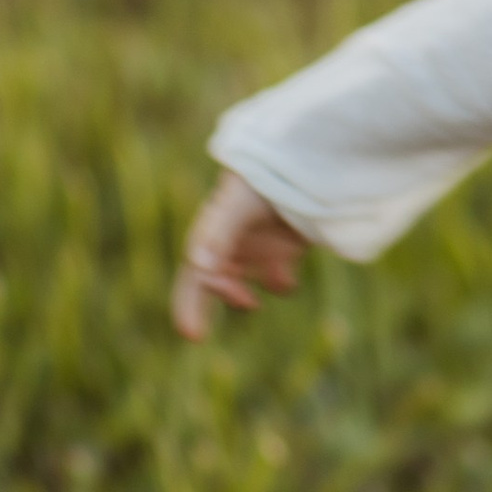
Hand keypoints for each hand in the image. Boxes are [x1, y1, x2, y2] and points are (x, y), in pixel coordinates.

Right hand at [172, 170, 307, 339]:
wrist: (302, 156)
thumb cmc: (261, 176)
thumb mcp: (237, 204)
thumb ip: (218, 233)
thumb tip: (197, 267)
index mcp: (212, 231)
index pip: (193, 276)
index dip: (188, 306)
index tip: (192, 336)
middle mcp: (231, 241)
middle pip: (215, 281)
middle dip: (221, 296)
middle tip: (239, 305)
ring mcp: (257, 245)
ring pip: (243, 279)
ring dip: (244, 293)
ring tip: (256, 298)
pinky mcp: (285, 245)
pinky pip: (276, 275)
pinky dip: (278, 284)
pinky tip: (286, 284)